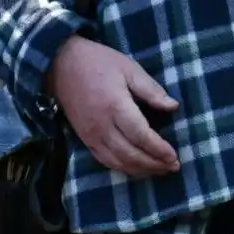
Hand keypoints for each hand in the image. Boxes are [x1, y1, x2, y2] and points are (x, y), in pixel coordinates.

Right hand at [46, 36, 180, 176]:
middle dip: (153, 164)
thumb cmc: (98, 62)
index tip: (174, 156)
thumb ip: (151, 90)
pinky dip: (122, 167)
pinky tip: (136, 168)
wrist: (59, 65)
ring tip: (160, 170)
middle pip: (130, 154)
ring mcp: (90, 135)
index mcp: (115, 107)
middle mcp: (101, 126)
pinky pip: (104, 159)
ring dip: (140, 170)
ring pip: (117, 161)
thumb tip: (173, 107)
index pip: (140, 136)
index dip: (158, 149)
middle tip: (173, 167)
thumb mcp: (129, 69)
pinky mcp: (84, 138)